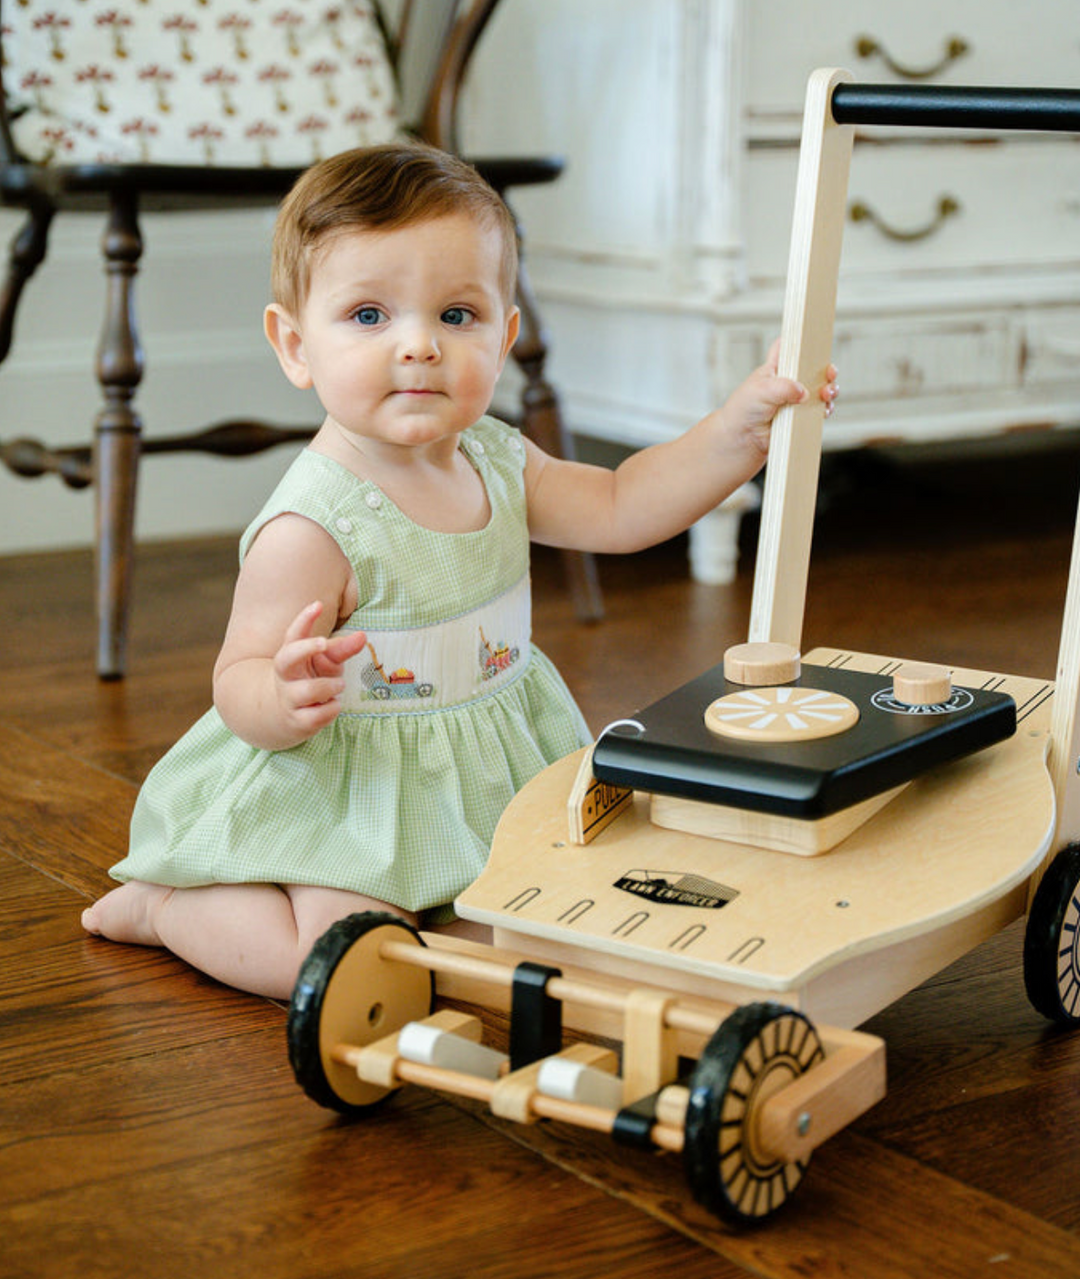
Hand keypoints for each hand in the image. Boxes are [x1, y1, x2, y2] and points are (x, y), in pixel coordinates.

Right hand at [272, 601, 365, 741]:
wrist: (285, 715)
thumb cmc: (311, 679)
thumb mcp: (326, 662)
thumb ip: (343, 649)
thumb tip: (362, 636)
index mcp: (291, 656)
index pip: (293, 634)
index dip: (304, 619)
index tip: (318, 604)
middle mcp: (285, 675)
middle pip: (286, 658)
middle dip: (304, 649)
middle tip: (323, 643)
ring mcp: (288, 698)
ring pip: (308, 690)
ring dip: (330, 687)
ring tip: (338, 686)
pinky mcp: (296, 721)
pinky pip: (316, 716)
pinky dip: (330, 710)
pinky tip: (331, 706)